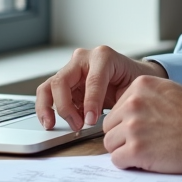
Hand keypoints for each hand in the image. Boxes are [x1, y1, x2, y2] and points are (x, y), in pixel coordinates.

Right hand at [35, 46, 166, 130]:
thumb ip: (119, 100)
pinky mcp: (65, 82)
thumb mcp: (132, 88)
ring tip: (51, 125)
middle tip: (77, 125)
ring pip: (48, 86)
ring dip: (47, 108)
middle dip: (66, 106)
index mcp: (103, 56)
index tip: (91, 120)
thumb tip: (101, 120)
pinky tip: (53, 123)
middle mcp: (83, 59)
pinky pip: (49, 95)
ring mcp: (71, 70)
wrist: (133, 75)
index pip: (92, 80)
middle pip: (62, 81)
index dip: (91, 102)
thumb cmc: (134, 79)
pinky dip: (48, 109)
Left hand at [102, 76, 181, 173]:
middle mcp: (133, 103)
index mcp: (140, 86)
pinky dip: (129, 164)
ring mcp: (133, 126)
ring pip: (110, 144)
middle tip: (144, 142)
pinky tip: (147, 160)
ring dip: (125, 150)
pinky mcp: (136, 149)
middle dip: (123, 137)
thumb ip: (147, 97)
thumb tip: (128, 109)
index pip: (116, 108)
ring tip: (147, 151)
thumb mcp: (170, 91)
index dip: (127, 122)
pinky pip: (117, 160)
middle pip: (110, 126)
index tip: (143, 128)